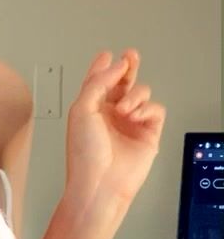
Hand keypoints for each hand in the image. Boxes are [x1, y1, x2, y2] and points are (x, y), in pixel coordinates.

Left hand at [66, 49, 166, 204]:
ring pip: (141, 93)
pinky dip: (146, 109)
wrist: (100, 183)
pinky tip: (134, 117)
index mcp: (91, 108)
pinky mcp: (148, 133)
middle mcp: (111, 114)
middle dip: (128, 67)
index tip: (106, 55)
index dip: (103, 67)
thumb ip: (98, 83)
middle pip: (123, 83)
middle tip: (131, 56)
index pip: (99, 82)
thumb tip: (116, 65)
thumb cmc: (85, 154)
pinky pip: (155, 109)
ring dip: (133, 95)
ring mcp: (130, 123)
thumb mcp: (82, 109)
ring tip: (123, 109)